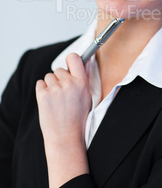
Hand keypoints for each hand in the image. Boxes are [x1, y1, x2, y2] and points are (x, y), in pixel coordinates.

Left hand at [36, 53, 90, 186]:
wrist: (66, 137)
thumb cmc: (77, 118)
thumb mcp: (87, 96)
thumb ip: (84, 77)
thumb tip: (85, 61)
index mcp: (82, 82)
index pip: (74, 58)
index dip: (70, 59)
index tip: (69, 64)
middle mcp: (69, 83)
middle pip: (59, 69)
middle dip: (59, 78)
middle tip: (63, 93)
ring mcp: (55, 89)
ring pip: (49, 76)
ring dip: (51, 85)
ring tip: (56, 100)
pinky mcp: (43, 95)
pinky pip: (40, 83)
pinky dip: (42, 90)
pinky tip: (49, 101)